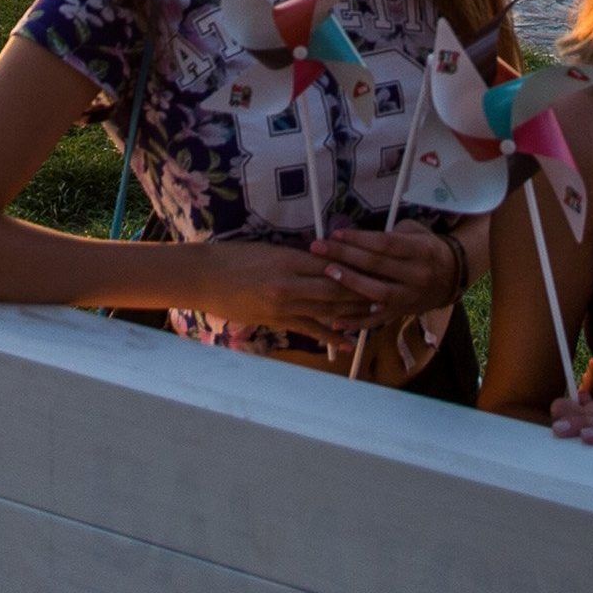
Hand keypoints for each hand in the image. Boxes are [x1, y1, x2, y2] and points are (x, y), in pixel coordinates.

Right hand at [176, 239, 374, 339]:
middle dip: (363, 292)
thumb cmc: (233, 258)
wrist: (204, 277)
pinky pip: (310, 330)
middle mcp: (291, 284)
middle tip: (388, 292)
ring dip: (354, 313)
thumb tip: (325, 262)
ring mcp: (284, 305)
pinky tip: (348, 341)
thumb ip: (298, 258)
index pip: (333, 264)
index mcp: (290, 259)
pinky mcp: (277, 321)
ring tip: (378, 314)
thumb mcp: (269, 251)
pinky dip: (331, 336)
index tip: (378, 268)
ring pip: (328, 310)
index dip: (358, 268)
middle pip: (337, 289)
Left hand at [313, 224, 464, 322]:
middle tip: (318, 248)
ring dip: (350, 283)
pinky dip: (356, 322)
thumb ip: (391, 234)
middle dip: (344, 255)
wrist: (453, 276)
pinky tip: (335, 320)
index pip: (385, 244)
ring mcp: (410, 298)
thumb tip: (358, 237)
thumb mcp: (417, 232)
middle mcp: (417, 275)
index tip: (336, 234)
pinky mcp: (402, 313)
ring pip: (377, 293)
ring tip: (327, 273)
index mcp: (421, 251)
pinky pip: (377, 320)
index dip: (359, 239)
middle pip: (376, 265)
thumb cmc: (428, 248)